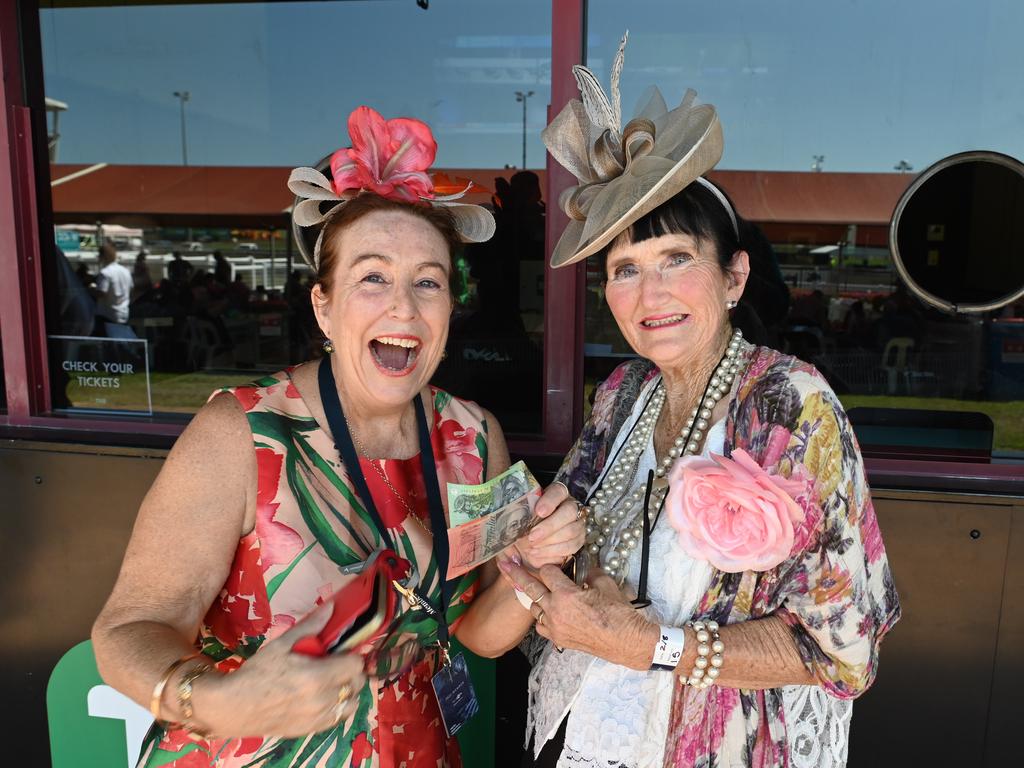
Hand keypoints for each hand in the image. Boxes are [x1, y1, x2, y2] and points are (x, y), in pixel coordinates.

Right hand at [198, 602, 366, 737]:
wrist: (234, 707)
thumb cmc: (256, 673)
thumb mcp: (281, 644)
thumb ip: (310, 627)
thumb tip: (331, 607)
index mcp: (316, 677)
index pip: (355, 665)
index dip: (352, 655)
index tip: (343, 651)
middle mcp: (321, 700)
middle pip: (358, 684)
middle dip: (352, 671)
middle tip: (339, 663)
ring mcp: (318, 718)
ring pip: (353, 703)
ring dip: (349, 690)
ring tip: (334, 681)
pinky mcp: (312, 729)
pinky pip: (340, 718)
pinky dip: (339, 707)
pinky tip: (326, 697)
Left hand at [496, 561, 658, 670]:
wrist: (626, 641)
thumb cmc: (619, 613)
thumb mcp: (605, 584)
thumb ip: (588, 573)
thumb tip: (581, 568)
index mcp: (567, 595)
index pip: (547, 572)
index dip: (552, 566)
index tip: (556, 564)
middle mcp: (556, 611)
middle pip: (530, 588)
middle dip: (516, 573)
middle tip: (505, 563)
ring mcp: (555, 627)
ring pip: (534, 608)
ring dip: (535, 597)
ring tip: (532, 589)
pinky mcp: (558, 639)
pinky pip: (541, 625)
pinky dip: (542, 616)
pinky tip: (549, 611)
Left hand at [512, 482, 585, 569]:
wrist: (533, 539)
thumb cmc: (527, 523)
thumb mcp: (522, 515)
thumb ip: (519, 515)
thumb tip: (511, 523)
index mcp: (557, 494)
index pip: (558, 491)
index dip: (550, 501)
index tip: (538, 512)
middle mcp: (571, 506)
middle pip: (569, 512)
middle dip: (549, 526)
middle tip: (532, 537)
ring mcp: (577, 523)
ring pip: (571, 531)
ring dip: (550, 542)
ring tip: (532, 548)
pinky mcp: (579, 539)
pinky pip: (571, 546)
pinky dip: (553, 552)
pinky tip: (538, 553)